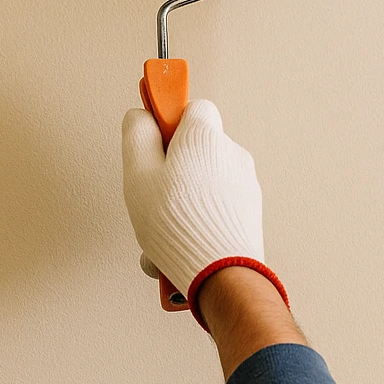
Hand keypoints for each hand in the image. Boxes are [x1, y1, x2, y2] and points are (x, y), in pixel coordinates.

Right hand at [121, 100, 287, 323]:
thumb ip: (136, 134)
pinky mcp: (248, 215)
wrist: (222, 276)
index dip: (167, 119)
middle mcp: (231, 155)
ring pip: (199, 186)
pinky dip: (193, 224)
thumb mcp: (137, 173)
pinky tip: (177, 249)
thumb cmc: (178, 225)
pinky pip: (212, 211)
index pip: (190, 106)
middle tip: (150, 195)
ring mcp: (244, 186)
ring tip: (161, 234)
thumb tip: (139, 115)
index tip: (151, 132)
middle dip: (168, 173)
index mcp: (205, 137)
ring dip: (177, 205)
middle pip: (192, 151)